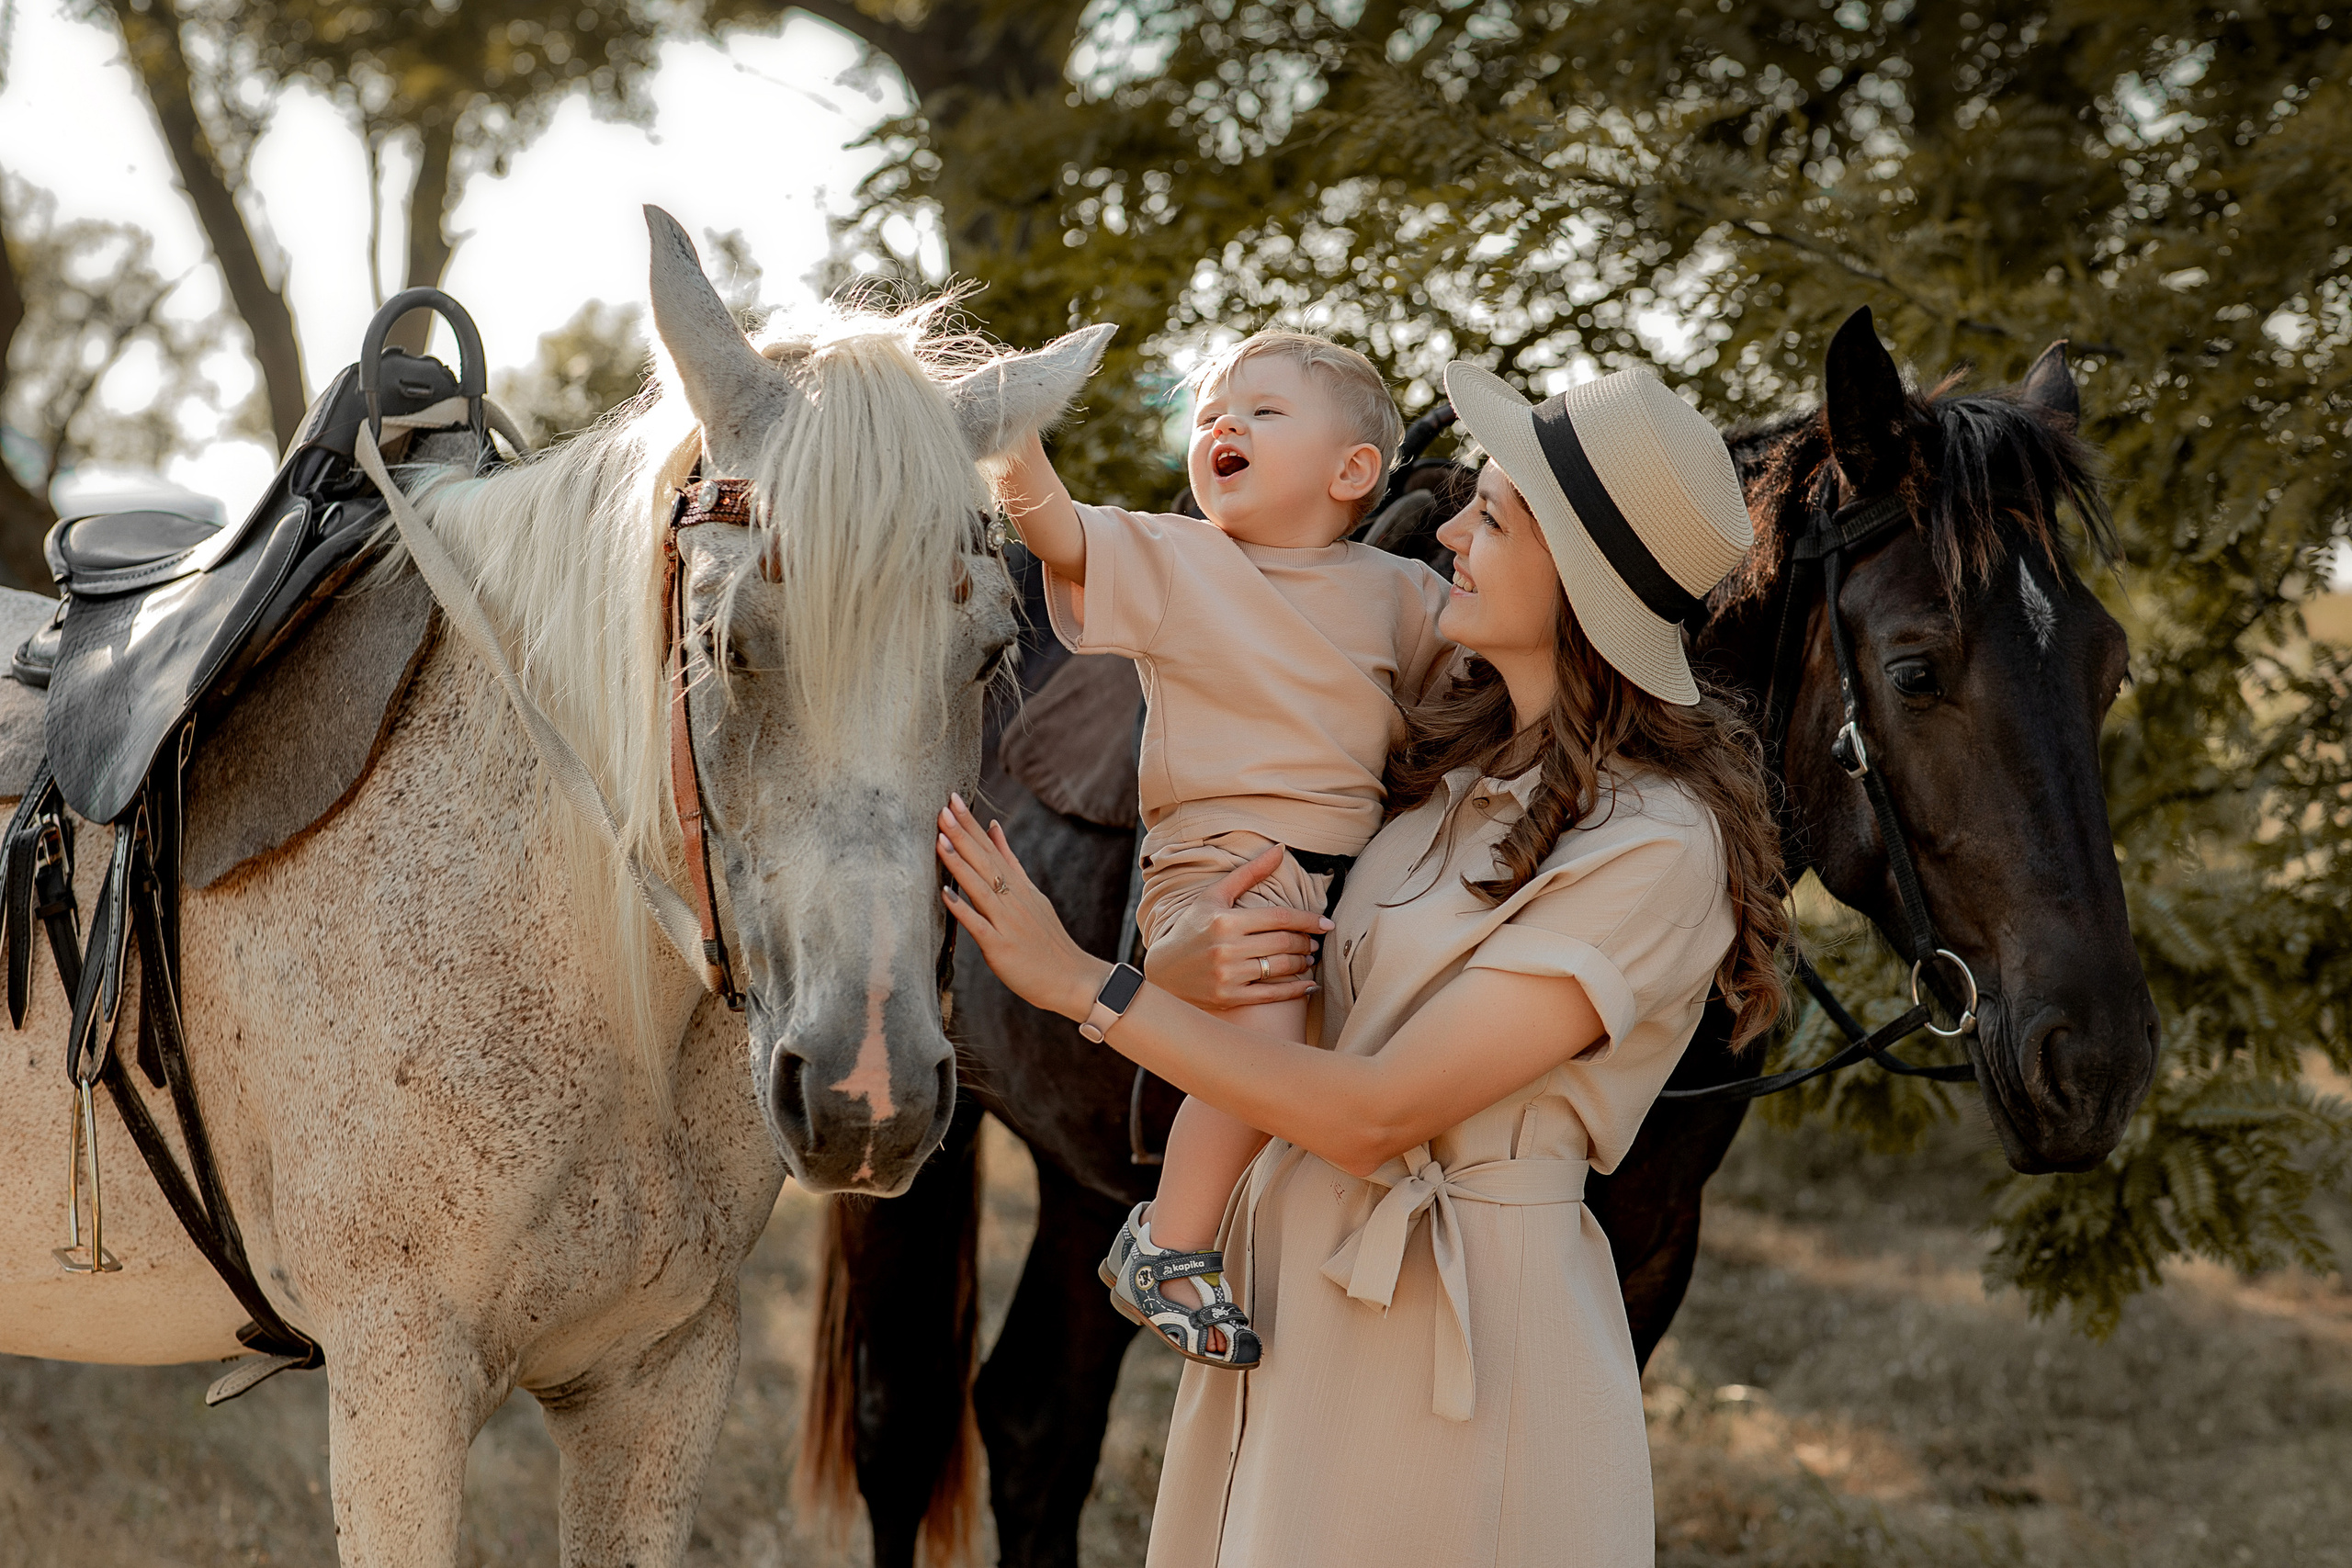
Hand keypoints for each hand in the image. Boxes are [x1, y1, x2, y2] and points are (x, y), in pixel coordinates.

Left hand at [937, 795, 1109, 1022]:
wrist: (1073, 979)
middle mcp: (1014, 900)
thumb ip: (1010, 862)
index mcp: (1019, 887)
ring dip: (960, 863)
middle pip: (985, 862)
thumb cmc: (1047, 940)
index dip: (971, 825)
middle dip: (962, 834)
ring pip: (981, 888)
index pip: (991, 849)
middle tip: (943, 807)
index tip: (953, 799)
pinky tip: (944, 894)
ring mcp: (1008, 923)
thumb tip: (993, 828)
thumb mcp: (1032, 894)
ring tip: (940, 839)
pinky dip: (962, 910)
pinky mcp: (1002, 948)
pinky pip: (979, 926)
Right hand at [1142, 844, 1330, 1010]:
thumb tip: (1281, 848)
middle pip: (1283, 943)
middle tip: (1315, 942)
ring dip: (1302, 964)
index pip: (1279, 918)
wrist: (1162, 971)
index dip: (1308, 920)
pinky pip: (1271, 994)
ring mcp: (1228, 975)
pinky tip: (1308, 986)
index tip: (1326, 924)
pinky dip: (1295, 990)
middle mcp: (1227, 948)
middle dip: (1306, 942)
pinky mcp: (1228, 997)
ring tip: (1309, 959)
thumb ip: (1249, 873)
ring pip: (1280, 968)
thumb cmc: (1192, 928)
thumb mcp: (1214, 896)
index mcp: (1226, 920)